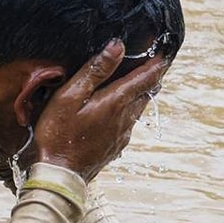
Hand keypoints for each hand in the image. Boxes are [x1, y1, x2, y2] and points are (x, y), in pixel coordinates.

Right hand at [30, 40, 166, 179]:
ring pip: (138, 108)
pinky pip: (129, 122)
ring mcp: (122, 135)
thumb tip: (118, 47)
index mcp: (115, 102)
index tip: (164, 52)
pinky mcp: (115, 146)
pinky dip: (129, 110)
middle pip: (146, 93)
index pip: (145, 78)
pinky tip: (119, 109)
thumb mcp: (70, 96)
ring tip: (137, 82)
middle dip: (151, 77)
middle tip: (153, 63)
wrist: (60, 176)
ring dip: (140, 93)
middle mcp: (125, 119)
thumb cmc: (58, 135)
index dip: (156, 63)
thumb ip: (95, 71)